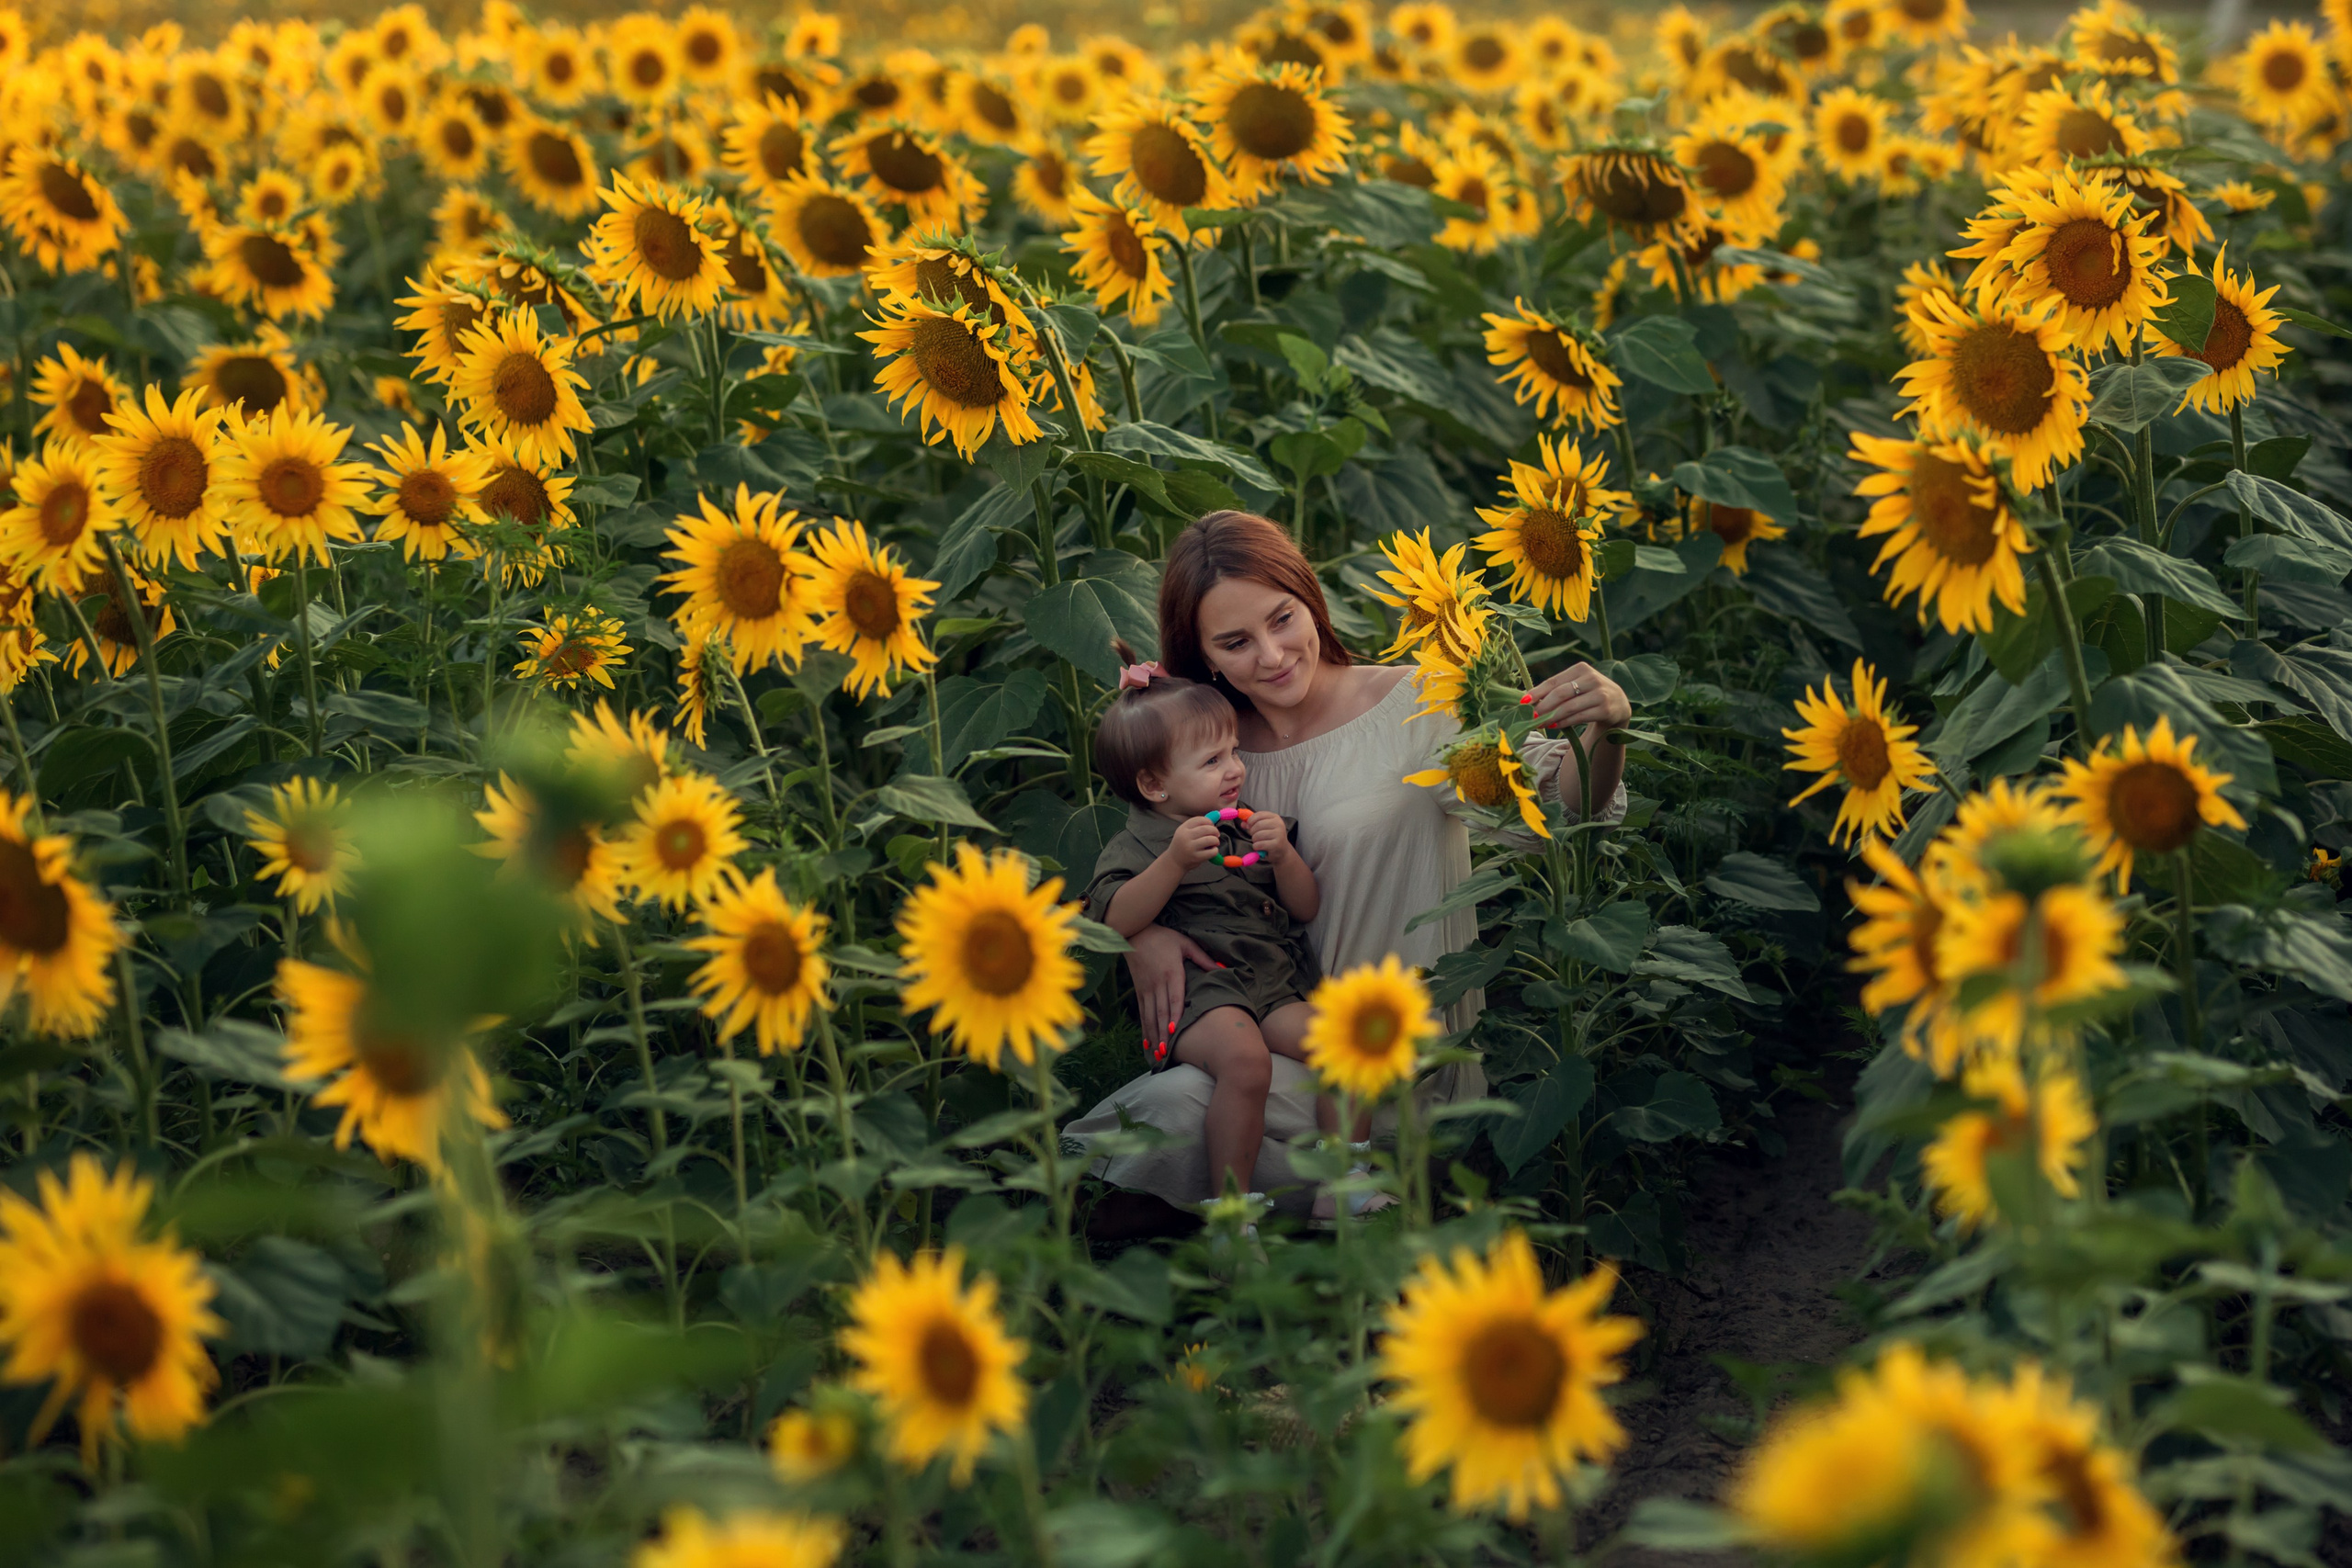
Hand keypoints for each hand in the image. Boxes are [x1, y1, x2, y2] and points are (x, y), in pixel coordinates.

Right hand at [1125, 925, 1213, 1056]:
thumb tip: (1223, 969)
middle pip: (1161, 1012)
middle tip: (1165, 1052)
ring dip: (1154, 1035)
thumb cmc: (1163, 937)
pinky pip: (1142, 1012)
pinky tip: (1147, 1042)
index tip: (1174, 1033)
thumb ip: (1203, 958)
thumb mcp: (1185, 943)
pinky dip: (1145, 1028)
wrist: (1134, 933)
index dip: (1174, 1016)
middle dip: (1163, 1033)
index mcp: (1171, 972)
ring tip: (1156, 1052)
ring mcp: (1146, 988)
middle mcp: (1157, 983)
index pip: (1174, 998)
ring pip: (1151, 1015)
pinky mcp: (1139, 990)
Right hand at [1166, 816, 1220, 868]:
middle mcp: (1185, 837)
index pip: (1199, 820)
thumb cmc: (1182, 846)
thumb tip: (1215, 817)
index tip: (1212, 825)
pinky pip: (1212, 852)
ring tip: (1215, 843)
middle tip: (1216, 835)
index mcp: (1183, 829)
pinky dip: (1215, 850)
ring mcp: (1190, 847)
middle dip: (1215, 831)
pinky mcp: (1196, 857)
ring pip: (1210, 839)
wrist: (1174, 862)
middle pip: (1206, 829)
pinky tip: (1212, 851)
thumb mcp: (1184, 833)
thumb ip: (1197, 827)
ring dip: (1216, 840)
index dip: (1209, 821)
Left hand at [1247, 810, 1288, 863]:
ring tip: (1258, 842)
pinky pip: (1260, 844)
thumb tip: (1243, 824)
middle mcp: (1279, 824)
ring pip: (1258, 835)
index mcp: (1275, 817)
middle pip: (1258, 825)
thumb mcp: (1263, 828)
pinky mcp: (1277, 844)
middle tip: (1254, 836)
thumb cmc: (1271, 838)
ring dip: (1254, 840)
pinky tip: (1260, 847)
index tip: (1249, 825)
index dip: (1251, 820)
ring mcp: (1279, 834)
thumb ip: (1252, 824)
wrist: (1282, 851)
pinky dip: (1256, 847)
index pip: (1259, 814)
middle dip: (1252, 832)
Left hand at [1524, 662, 1630, 735]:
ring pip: (1569, 707)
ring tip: (1539, 723)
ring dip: (1551, 717)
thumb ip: (1557, 690)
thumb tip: (1528, 700)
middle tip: (1531, 716)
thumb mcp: (1576, 686)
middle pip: (1561, 693)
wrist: (1618, 704)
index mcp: (1581, 668)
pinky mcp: (1606, 710)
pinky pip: (1579, 717)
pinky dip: (1564, 722)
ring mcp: (1601, 694)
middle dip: (1543, 706)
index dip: (1537, 692)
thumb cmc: (1589, 695)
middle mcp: (1592, 678)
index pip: (1554, 681)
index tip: (1523, 702)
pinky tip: (1554, 726)